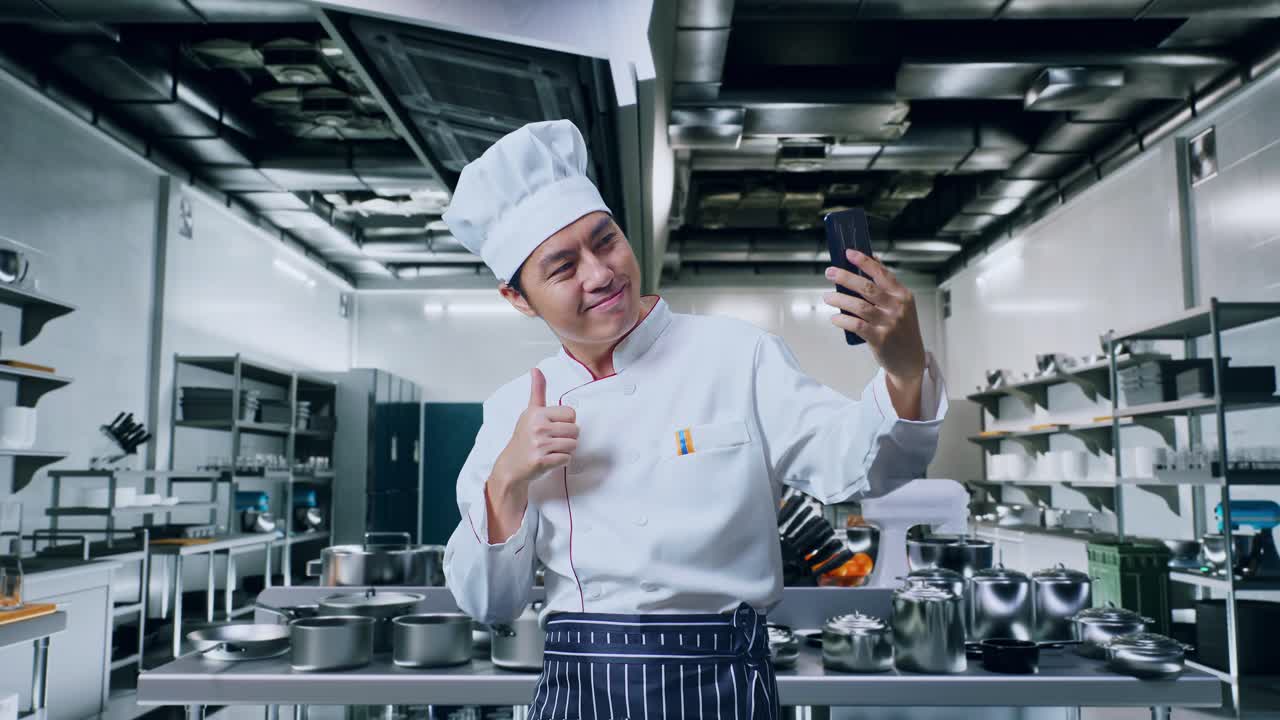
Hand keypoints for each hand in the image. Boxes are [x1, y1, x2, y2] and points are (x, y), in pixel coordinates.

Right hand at [485, 368, 578, 542]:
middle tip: (553, 441)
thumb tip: (536, 369)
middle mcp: (538, 427)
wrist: (512, 465)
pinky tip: (549, 459)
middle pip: (575, 430)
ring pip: (573, 445)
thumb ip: (537, 390)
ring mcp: (539, 445)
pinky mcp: (542, 461)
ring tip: (551, 449)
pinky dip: (561, 461)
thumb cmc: (525, 436)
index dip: (566, 422)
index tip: (553, 427)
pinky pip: (567, 459)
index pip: (571, 413)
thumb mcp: (530, 412)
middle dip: (568, 437)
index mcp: (537, 413)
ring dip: (566, 450)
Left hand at [824, 250, 927, 414]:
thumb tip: (869, 262)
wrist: (910, 360)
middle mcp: (897, 307)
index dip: (864, 261)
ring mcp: (889, 323)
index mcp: (903, 295)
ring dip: (839, 300)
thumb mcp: (901, 306)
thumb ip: (887, 288)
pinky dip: (842, 320)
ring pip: (858, 306)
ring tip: (827, 297)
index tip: (848, 252)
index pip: (882, 273)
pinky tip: (835, 318)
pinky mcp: (880, 339)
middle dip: (845, 277)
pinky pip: (856, 325)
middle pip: (867, 287)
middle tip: (830, 272)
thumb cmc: (901, 329)